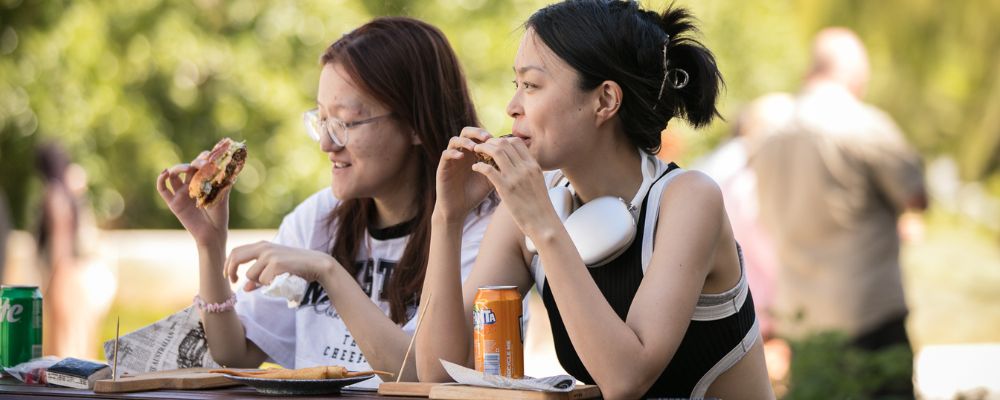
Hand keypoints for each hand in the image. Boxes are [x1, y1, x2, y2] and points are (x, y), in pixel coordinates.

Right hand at [156, 151, 231, 247]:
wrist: (212, 233)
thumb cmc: (219, 215)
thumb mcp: (222, 196)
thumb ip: (222, 183)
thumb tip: (228, 168)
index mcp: (202, 183)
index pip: (199, 165)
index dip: (202, 158)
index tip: (209, 157)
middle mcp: (190, 186)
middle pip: (187, 167)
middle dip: (195, 163)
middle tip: (203, 165)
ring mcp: (181, 194)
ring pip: (173, 175)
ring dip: (178, 168)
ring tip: (187, 169)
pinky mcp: (173, 203)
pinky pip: (162, 189)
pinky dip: (161, 179)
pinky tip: (165, 172)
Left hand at [225, 241, 340, 291]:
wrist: (316, 264)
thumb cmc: (295, 267)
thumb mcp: (274, 269)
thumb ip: (259, 276)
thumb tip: (245, 288)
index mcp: (262, 245)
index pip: (236, 251)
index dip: (228, 264)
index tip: (228, 276)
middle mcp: (264, 247)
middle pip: (236, 257)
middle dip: (231, 271)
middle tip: (233, 282)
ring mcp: (270, 255)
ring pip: (251, 275)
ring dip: (258, 282)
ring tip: (273, 280)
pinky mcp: (276, 264)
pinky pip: (263, 280)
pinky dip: (269, 285)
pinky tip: (280, 280)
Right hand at [435, 127, 496, 221]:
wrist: (459, 209)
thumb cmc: (475, 194)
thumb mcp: (491, 180)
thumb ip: (499, 168)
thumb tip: (516, 158)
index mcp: (474, 154)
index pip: (479, 136)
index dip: (489, 135)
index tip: (498, 140)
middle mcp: (462, 153)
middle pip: (466, 132)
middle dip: (476, 132)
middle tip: (486, 138)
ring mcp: (452, 159)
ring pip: (454, 140)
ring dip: (465, 141)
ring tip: (474, 147)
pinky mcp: (443, 167)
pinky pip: (445, 154)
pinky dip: (453, 153)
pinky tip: (461, 157)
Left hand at [471, 137, 559, 237]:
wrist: (544, 223)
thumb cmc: (540, 206)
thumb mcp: (538, 182)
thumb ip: (528, 171)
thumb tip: (518, 163)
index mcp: (533, 165)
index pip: (516, 142)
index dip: (502, 140)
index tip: (494, 145)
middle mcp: (525, 168)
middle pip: (505, 143)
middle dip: (490, 142)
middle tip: (481, 146)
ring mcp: (516, 178)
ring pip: (496, 152)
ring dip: (483, 149)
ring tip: (476, 151)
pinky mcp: (506, 189)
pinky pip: (489, 170)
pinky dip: (479, 165)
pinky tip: (475, 167)